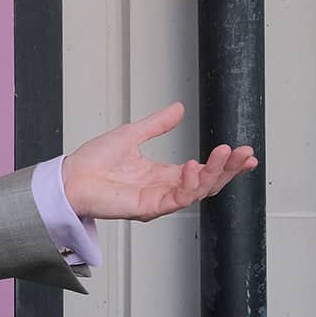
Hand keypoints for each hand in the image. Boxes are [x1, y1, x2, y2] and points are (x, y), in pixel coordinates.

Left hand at [62, 103, 257, 221]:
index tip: (244, 152)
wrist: (70, 176)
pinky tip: (195, 166)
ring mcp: (158, 200)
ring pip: (198, 191)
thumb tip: (178, 109)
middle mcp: (164, 189)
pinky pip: (177, 199)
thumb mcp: (131, 135)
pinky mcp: (148, 207)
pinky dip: (189, 184)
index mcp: (163, 174)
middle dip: (229, 169)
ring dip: (215, 173)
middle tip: (246, 154)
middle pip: (208, 183)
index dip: (225, 163)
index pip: (203, 171)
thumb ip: (158, 125)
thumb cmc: (93, 161)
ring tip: (224, 154)